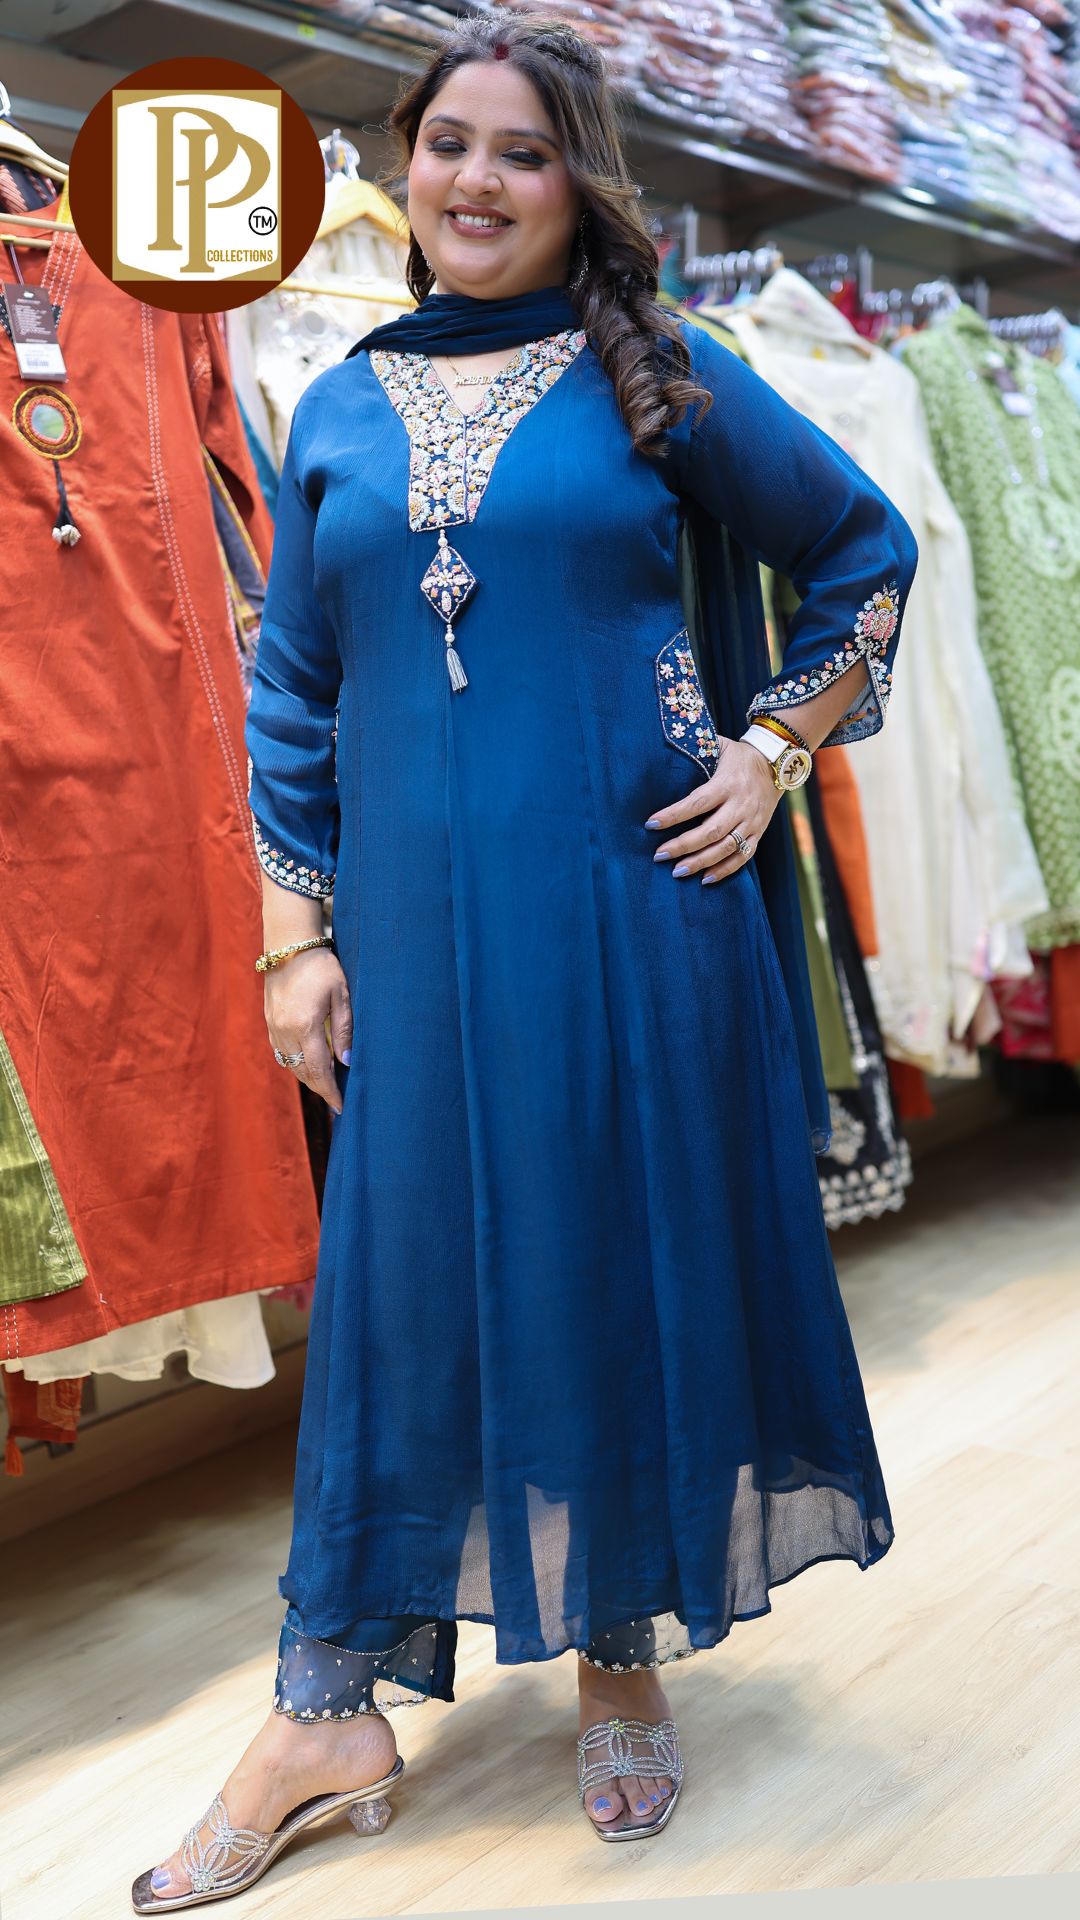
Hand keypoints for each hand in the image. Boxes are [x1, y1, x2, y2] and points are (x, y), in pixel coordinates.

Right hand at [264, 948, 351, 1113]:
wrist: (289, 944)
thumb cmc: (321, 966)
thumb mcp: (342, 995)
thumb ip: (345, 1030)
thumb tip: (347, 1062)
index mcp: (306, 1026)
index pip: (320, 1070)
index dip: (331, 1092)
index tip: (342, 1107)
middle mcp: (285, 1031)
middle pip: (303, 1072)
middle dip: (321, 1089)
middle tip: (337, 1101)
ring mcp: (274, 1027)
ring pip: (290, 1065)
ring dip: (308, 1078)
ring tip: (326, 1086)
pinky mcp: (269, 1021)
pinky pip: (281, 1053)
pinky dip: (295, 1063)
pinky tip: (308, 1065)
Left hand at [645, 738, 780, 882]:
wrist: (777, 765)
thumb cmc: (739, 756)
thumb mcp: (720, 746)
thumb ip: (697, 748)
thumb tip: (665, 746)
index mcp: (727, 783)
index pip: (696, 803)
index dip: (673, 815)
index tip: (651, 824)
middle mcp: (740, 805)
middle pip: (710, 831)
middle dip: (683, 846)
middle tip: (659, 856)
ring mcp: (752, 821)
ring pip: (726, 848)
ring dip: (701, 862)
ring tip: (677, 871)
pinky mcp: (759, 833)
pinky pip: (743, 857)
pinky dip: (725, 870)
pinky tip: (705, 879)